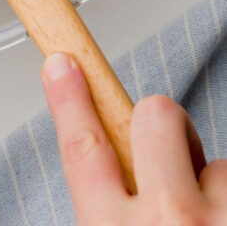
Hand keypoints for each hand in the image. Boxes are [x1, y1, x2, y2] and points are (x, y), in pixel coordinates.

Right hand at [42, 53, 226, 224]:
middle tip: (173, 161)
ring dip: (211, 189)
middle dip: (164, 126)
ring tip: (206, 225)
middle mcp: (166, 221)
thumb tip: (111, 182)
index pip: (82, 147)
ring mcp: (214, 219)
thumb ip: (105, 215)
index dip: (71, 100)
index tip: (63, 66)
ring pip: (215, 162)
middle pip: (156, 116)